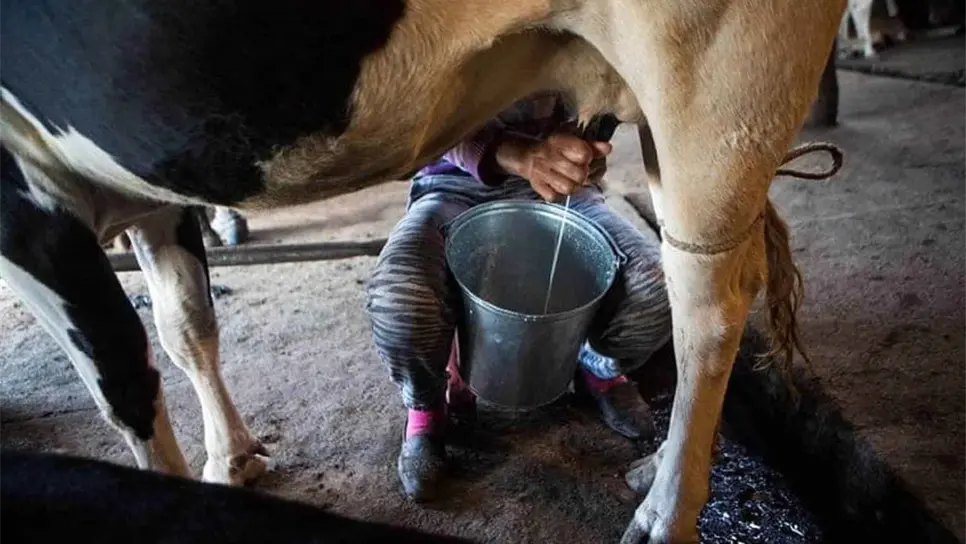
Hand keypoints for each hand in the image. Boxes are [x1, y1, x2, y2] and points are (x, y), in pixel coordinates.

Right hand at [495, 132, 611, 200]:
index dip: (588, 158)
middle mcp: (550, 156)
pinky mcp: (536, 185)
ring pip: (568, 188)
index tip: (584, 158)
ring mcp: (542, 171)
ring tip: (569, 181)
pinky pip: (553, 197)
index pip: (584, 154)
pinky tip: (557, 187)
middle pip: (579, 174)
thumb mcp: (573, 143)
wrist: (529, 157)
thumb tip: (609, 148)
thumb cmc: (557, 150)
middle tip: (577, 174)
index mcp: (560, 142)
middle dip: (582, 176)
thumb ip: (592, 146)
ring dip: (572, 187)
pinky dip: (557, 195)